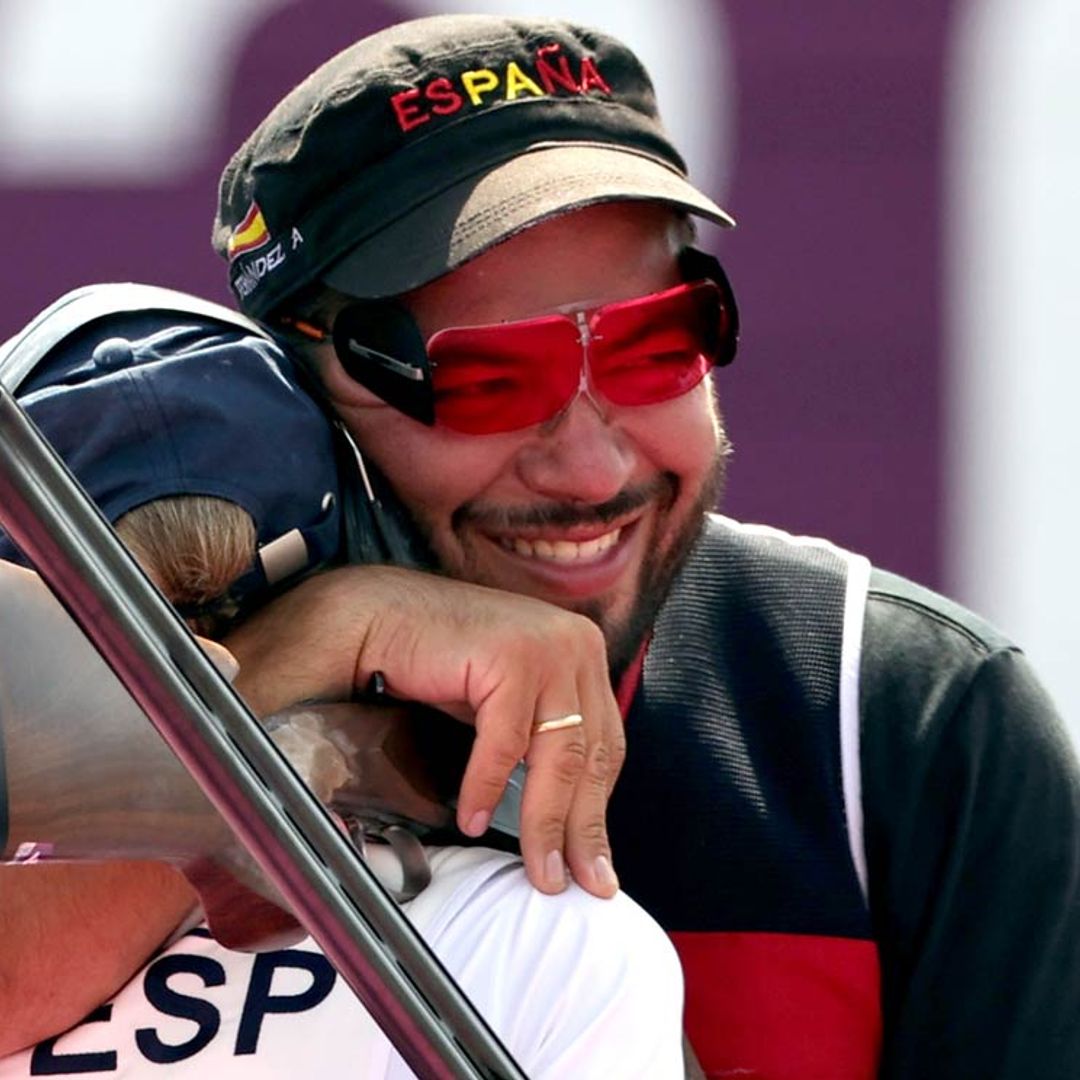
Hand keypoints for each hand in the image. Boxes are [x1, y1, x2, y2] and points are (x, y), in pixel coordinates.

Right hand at [224, 564, 625, 897]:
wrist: (382, 616)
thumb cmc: (443, 663)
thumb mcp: (509, 702)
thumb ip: (541, 741)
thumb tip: (564, 818)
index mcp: (584, 654)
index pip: (606, 746)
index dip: (599, 810)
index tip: (597, 866)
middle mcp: (578, 645)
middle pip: (591, 755)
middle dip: (581, 829)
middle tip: (574, 884)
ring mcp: (548, 646)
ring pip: (558, 756)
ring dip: (544, 823)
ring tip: (537, 871)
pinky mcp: (511, 655)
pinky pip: (505, 741)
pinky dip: (487, 787)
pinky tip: (471, 822)